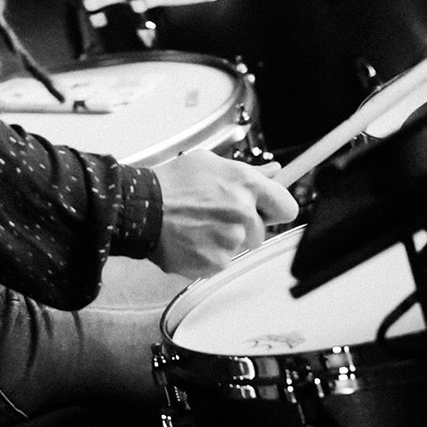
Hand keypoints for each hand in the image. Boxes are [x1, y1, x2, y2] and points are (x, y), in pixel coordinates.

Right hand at [149, 153, 297, 279]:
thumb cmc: (170, 184)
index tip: (267, 210)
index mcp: (245, 184)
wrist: (140, 209)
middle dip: (245, 225)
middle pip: (262, 230)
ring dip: (226, 240)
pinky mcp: (217, 262)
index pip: (287, 206)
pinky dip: (210, 254)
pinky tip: (193, 239)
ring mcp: (231, 240)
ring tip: (200, 226)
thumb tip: (273, 171)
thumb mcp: (208, 164)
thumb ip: (246, 171)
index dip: (275, 209)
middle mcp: (243, 212)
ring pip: (241, 246)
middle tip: (216, 215)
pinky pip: (223, 261)